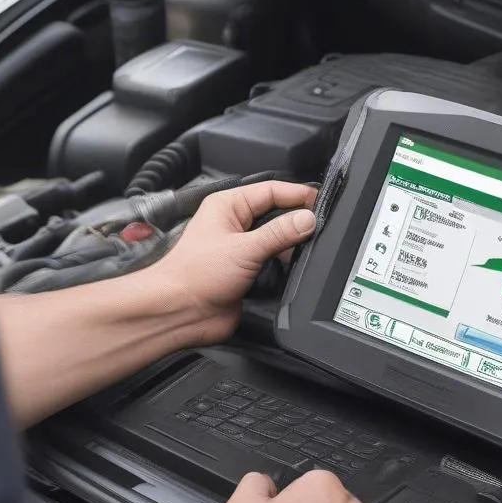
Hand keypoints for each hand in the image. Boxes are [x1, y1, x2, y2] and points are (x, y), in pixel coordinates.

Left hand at [145, 181, 316, 344]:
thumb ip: (280, 233)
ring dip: (292, 242)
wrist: (180, 312)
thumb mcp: (244, 248)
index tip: (320, 202)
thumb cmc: (193, 275)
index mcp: (227, 206)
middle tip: (321, 224)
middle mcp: (234, 224)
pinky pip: (272, 260)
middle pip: (276, 212)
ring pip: (276, 237)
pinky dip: (286, 262)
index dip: (296, 194)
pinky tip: (297, 265)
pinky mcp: (246, 271)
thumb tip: (307, 219)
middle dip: (297, 217)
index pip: (271, 190)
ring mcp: (240, 248)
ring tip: (311, 244)